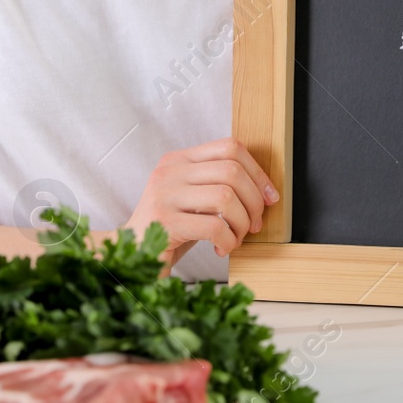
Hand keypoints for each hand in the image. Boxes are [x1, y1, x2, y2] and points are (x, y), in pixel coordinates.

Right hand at [125, 137, 278, 265]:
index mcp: (178, 159)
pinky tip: (222, 248)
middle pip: (232, 171)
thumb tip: (263, 189)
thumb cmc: (170, 229)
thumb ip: (217, 184)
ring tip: (235, 238)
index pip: (229, 147)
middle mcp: (169, 171)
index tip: (269, 197)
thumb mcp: (193, 198)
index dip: (257, 172)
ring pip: (226, 196)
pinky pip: (214, 226)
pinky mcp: (164, 222)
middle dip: (254, 202)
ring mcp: (164, 195)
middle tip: (253, 225)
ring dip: (241, 223)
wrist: (132, 255)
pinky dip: (228, 240)